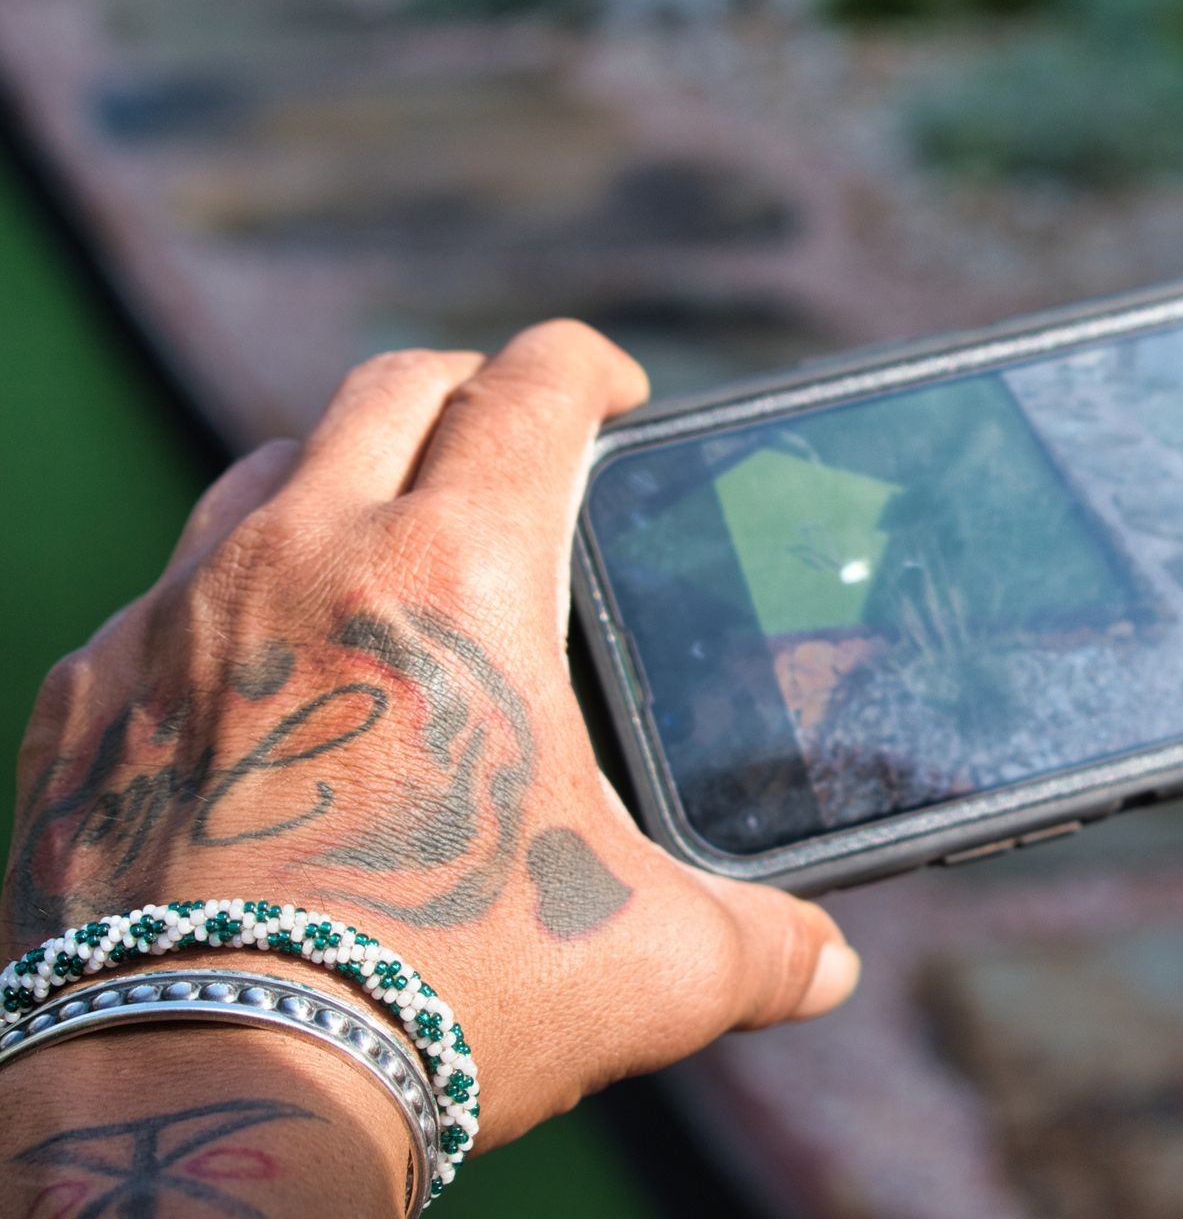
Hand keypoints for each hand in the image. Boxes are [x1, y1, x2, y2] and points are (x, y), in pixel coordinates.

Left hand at [5, 322, 859, 1147]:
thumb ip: (759, 946)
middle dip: (466, 391)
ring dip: (333, 479)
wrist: (216, 1084)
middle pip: (392, 390)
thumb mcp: (647, 964)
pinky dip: (220, 611)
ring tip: (378, 544)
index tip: (615, 389)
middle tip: (505, 442)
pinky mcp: (90, 698)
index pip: (535, 389)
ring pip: (260, 473)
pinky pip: (156, 603)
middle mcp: (307, 557)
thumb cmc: (450, 997)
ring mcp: (179, 618)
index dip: (590, 365)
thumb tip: (826, 968)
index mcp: (460, 577)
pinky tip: (256, 688)